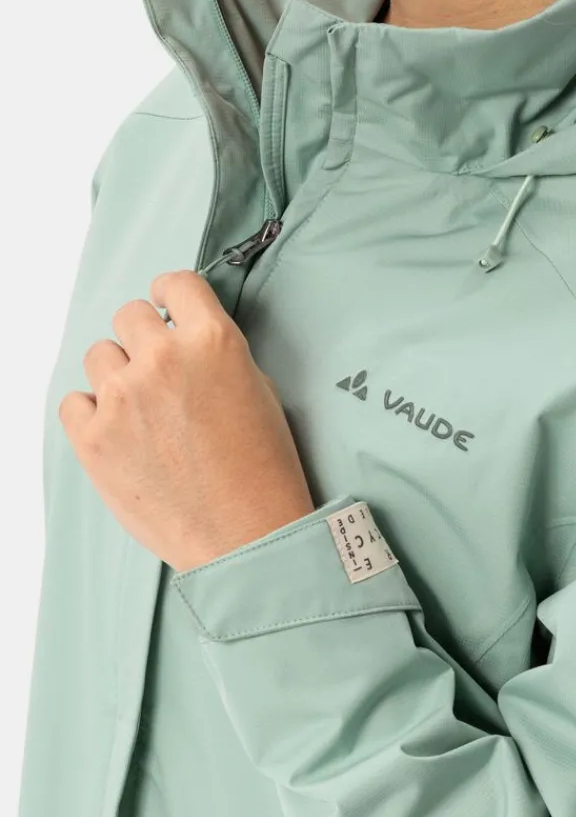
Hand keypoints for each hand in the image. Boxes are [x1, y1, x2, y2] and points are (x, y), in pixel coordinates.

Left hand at [59, 271, 315, 572]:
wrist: (245, 534)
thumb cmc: (261, 466)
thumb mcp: (258, 387)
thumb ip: (215, 353)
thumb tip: (184, 342)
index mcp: (212, 341)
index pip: (177, 283)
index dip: (171, 294)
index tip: (166, 307)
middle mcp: (163, 360)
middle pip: (130, 315)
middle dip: (144, 337)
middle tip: (158, 370)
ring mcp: (122, 399)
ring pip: (99, 355)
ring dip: (118, 373)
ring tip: (141, 409)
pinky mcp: (93, 439)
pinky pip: (74, 402)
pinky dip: (92, 412)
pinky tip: (119, 431)